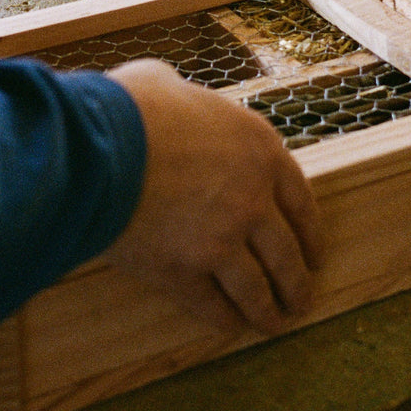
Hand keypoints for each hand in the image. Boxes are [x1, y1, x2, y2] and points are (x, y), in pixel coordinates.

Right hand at [106, 59, 323, 337]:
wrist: (94, 147)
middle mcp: (252, 200)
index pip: (302, 202)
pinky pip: (214, 306)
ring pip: (257, 289)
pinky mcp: (185, 272)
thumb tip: (171, 96)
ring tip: (274, 324)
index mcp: (260, 151)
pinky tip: (230, 326)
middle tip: (301, 299)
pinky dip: (225, 320)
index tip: (316, 255)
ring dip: (269, 312)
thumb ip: (188, 102)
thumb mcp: (171, 84)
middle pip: (287, 254)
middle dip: (298, 282)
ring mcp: (221, 241)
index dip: (311, 234)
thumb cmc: (128, 107)